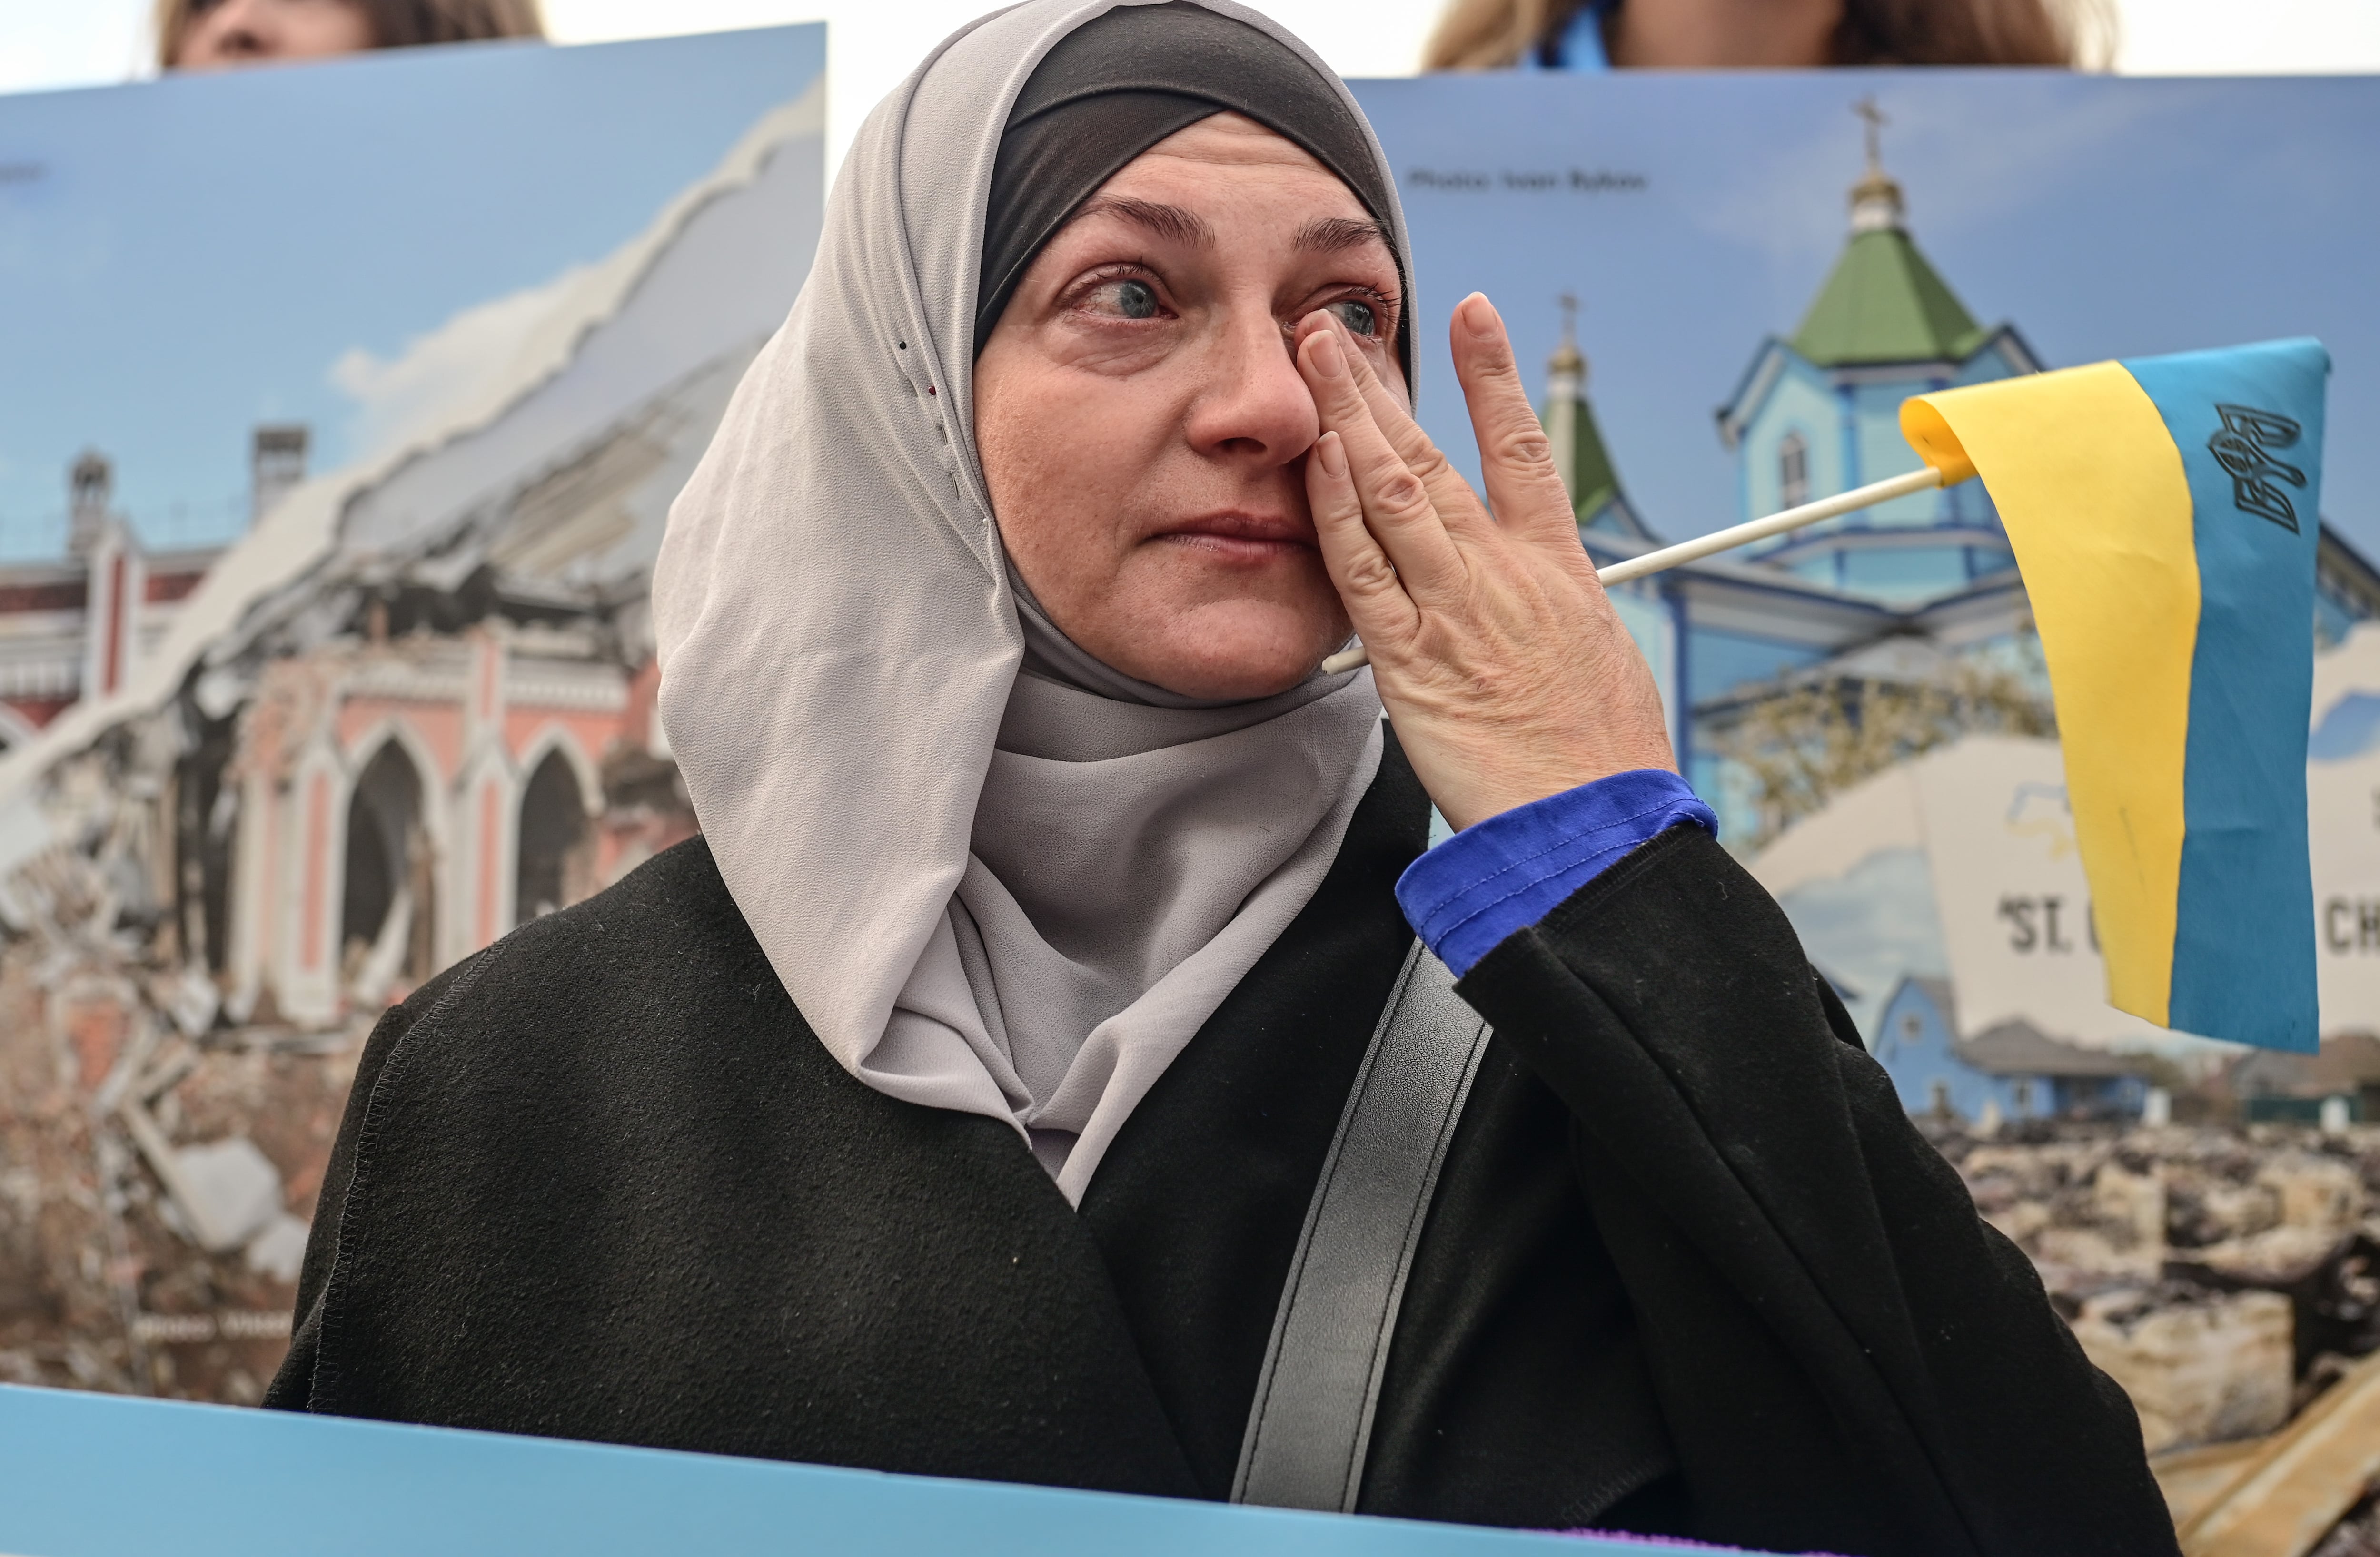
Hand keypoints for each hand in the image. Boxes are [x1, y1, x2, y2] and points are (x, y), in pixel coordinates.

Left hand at [1294, 292, 1675, 830]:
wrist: (1590, 823)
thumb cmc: (1599, 757)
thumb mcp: (1597, 657)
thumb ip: (1557, 609)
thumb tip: (1541, 592)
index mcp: (1557, 569)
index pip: (1525, 447)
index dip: (1495, 375)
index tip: (1473, 312)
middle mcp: (1504, 574)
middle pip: (1436, 456)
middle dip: (1382, 384)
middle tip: (1337, 327)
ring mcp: (1455, 610)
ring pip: (1397, 493)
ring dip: (1351, 420)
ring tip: (1314, 358)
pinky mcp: (1411, 661)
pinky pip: (1366, 572)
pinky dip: (1340, 512)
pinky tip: (1318, 462)